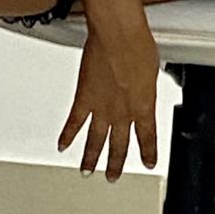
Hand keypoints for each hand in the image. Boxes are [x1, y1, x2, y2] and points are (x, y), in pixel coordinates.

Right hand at [59, 8, 158, 181]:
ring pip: (95, 140)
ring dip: (90, 158)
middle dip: (116, 163)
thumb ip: (145, 82)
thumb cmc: (138, 46)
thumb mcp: (151, 68)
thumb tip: (144, 79)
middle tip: (112, 176)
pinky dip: (68, 136)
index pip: (148, 136)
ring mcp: (102, 108)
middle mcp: (122, 113)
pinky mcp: (83, 99)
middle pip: (119, 145)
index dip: (148, 152)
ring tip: (86, 171)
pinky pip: (74, 122)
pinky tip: (62, 146)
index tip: (149, 163)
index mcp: (143, 106)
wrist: (119, 37)